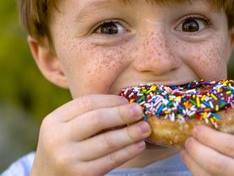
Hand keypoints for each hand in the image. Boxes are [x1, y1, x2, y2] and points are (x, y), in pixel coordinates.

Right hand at [31, 95, 150, 175]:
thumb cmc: (64, 149)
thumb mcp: (65, 129)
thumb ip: (86, 117)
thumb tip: (125, 106)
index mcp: (53, 120)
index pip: (87, 103)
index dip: (110, 100)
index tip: (126, 101)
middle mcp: (57, 138)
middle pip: (97, 119)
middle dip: (122, 113)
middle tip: (139, 111)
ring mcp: (68, 158)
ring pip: (107, 141)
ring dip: (131, 133)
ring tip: (145, 128)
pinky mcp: (81, 175)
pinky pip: (111, 160)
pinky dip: (128, 151)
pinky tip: (139, 145)